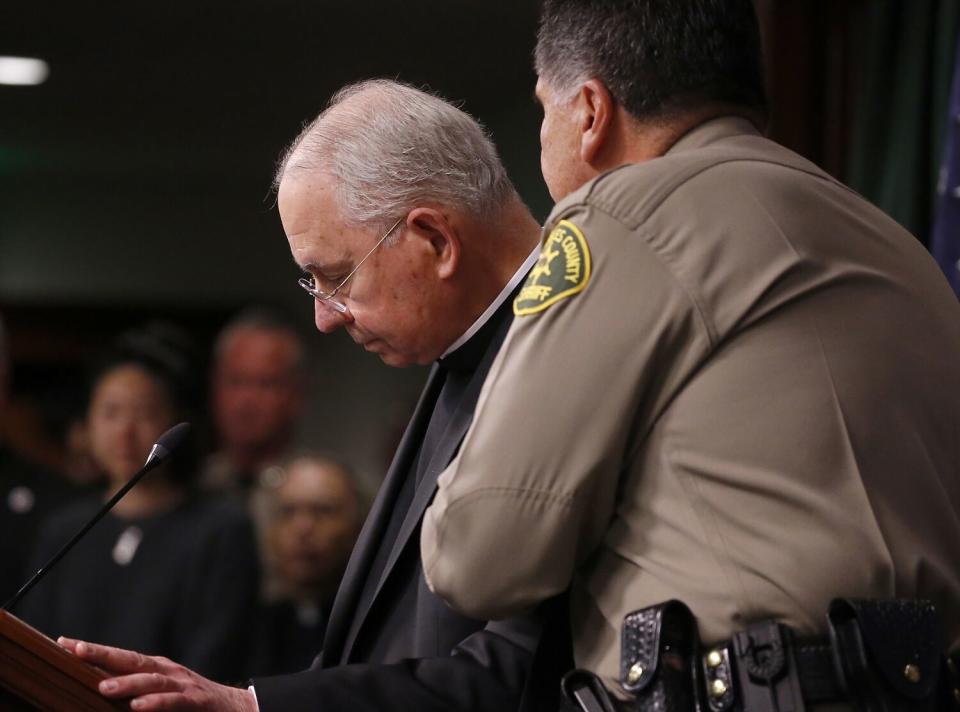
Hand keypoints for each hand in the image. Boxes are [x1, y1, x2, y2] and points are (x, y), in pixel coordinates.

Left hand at [58, 637, 256, 711]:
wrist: (236, 708)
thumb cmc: (192, 704)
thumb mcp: (162, 695)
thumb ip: (136, 692)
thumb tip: (99, 691)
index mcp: (156, 669)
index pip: (120, 657)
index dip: (94, 651)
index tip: (64, 643)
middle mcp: (167, 671)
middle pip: (131, 659)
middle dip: (103, 654)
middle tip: (76, 650)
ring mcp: (183, 683)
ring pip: (151, 679)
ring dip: (127, 683)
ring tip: (103, 688)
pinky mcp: (196, 701)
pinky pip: (174, 701)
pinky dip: (156, 702)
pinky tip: (138, 706)